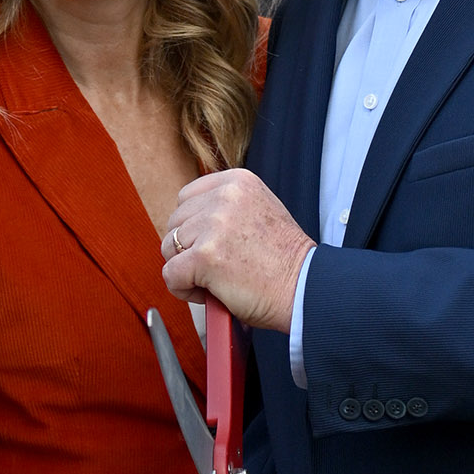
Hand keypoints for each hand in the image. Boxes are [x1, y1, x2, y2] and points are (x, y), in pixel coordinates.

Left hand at [161, 168, 313, 332]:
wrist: (304, 288)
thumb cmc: (284, 261)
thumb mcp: (259, 211)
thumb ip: (226, 207)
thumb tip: (187, 223)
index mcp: (238, 181)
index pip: (186, 197)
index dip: (193, 226)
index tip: (213, 243)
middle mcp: (225, 196)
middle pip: (175, 222)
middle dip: (188, 248)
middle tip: (218, 266)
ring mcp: (214, 225)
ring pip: (169, 247)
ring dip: (186, 269)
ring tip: (216, 279)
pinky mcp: (205, 256)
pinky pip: (171, 274)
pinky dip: (185, 289)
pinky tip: (210, 292)